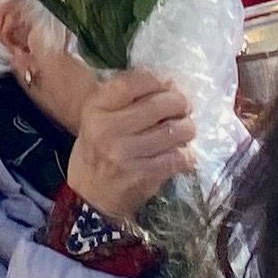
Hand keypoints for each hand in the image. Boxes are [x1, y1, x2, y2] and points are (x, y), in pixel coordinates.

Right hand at [65, 68, 198, 226]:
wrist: (89, 197)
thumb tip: (169, 84)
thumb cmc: (96, 151)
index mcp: (95, 109)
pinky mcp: (141, 175)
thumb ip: (125, 99)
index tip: (168, 84)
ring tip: (187, 129)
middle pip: (158, 105)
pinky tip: (184, 154)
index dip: (157, 80)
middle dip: (179, 102)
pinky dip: (187, 155)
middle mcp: (107, 129)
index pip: (131, 83)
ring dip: (187, 128)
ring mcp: (125, 154)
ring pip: (172, 131)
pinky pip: (176, 158)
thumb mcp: (97, 119)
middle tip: (184, 107)